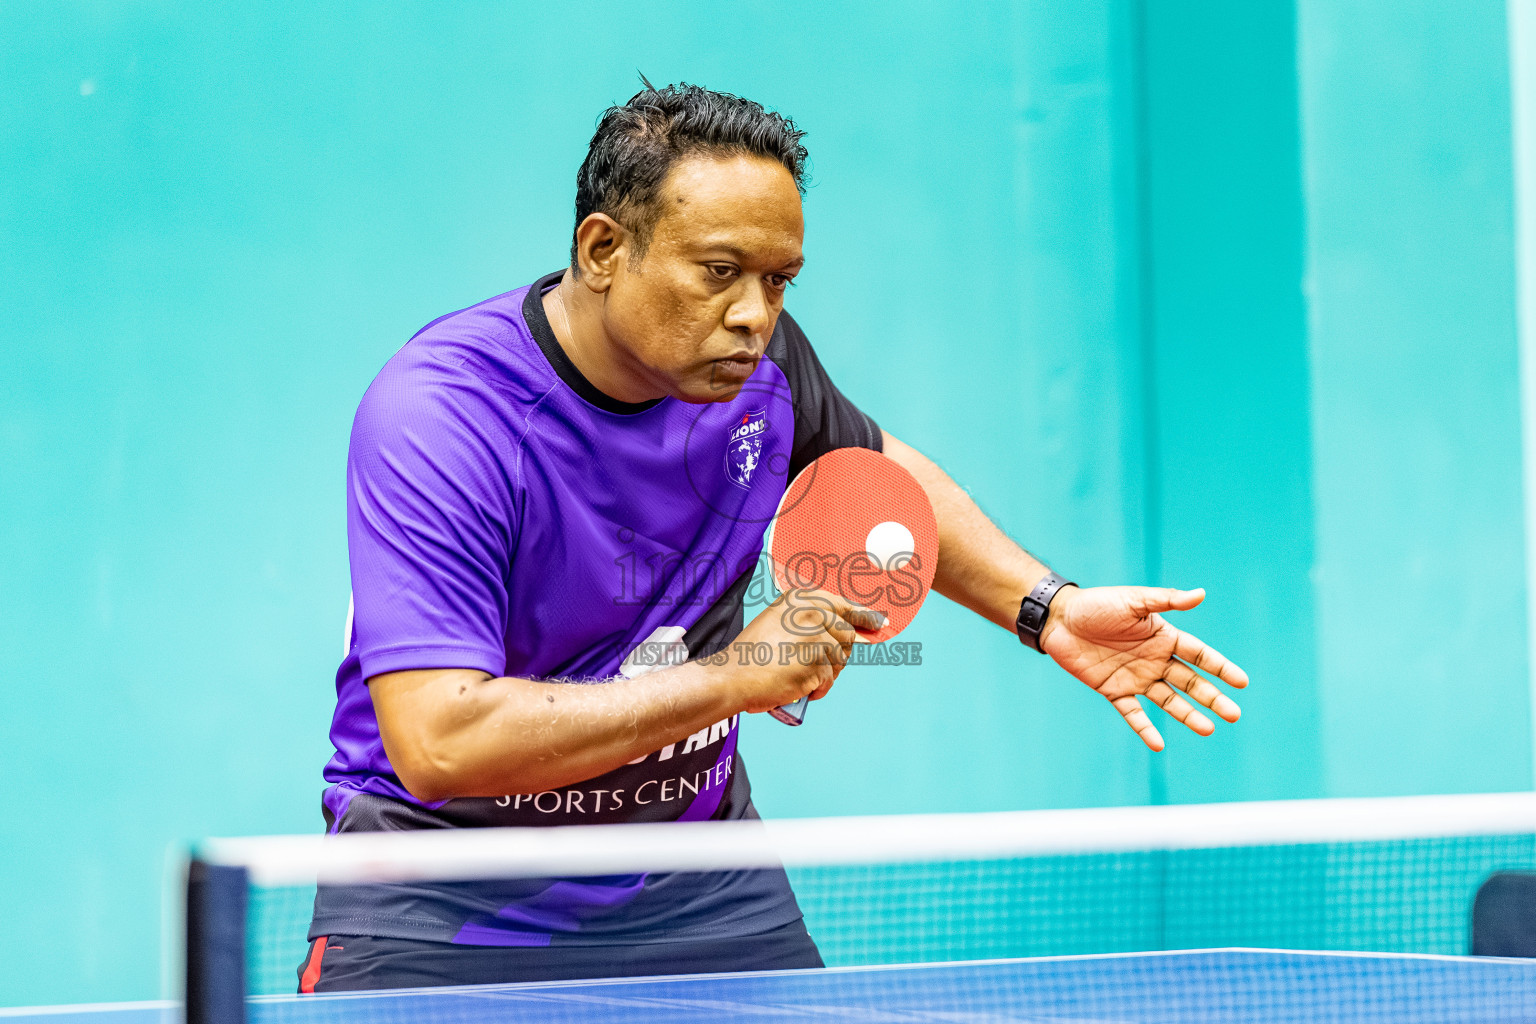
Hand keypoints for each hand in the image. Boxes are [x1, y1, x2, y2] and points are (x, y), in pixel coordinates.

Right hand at [727, 589, 884, 712]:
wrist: (733, 675)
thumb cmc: (752, 654)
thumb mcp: (777, 621)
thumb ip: (808, 620)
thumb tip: (850, 629)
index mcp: (800, 599)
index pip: (842, 605)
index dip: (863, 615)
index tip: (878, 622)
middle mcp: (811, 613)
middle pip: (847, 635)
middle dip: (837, 654)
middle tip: (814, 665)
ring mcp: (816, 637)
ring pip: (840, 660)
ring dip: (825, 674)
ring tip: (799, 676)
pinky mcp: (817, 662)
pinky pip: (829, 680)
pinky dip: (817, 689)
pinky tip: (799, 687)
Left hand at [1038, 586, 1247, 750]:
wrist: (1059, 619)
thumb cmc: (1097, 604)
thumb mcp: (1133, 601)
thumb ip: (1167, 601)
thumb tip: (1202, 594)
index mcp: (1163, 637)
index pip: (1199, 655)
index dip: (1220, 668)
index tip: (1243, 683)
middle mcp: (1154, 659)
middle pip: (1190, 682)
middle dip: (1212, 697)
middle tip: (1234, 715)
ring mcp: (1135, 677)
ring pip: (1168, 700)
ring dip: (1187, 715)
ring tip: (1208, 729)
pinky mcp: (1113, 690)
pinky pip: (1133, 713)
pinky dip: (1145, 728)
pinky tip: (1159, 744)